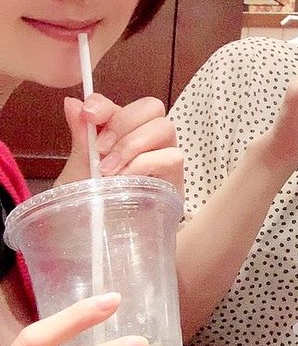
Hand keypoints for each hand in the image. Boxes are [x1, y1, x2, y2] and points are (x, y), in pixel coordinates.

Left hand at [60, 96, 183, 195]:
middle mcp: (146, 140)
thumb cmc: (92, 207)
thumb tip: (72, 102)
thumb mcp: (78, 171)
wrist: (105, 243)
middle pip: (151, 107)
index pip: (122, 104)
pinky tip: (126, 181)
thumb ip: (80, 137)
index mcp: (121, 134)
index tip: (89, 115)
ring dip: (133, 145)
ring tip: (109, 171)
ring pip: (165, 127)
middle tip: (100, 149)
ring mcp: (164, 157)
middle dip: (123, 123)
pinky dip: (145, 164)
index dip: (107, 104)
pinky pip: (172, 156)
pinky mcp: (176, 178)